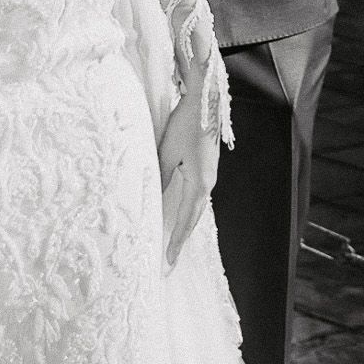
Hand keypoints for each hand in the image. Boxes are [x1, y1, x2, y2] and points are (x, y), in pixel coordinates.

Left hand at [157, 93, 219, 267]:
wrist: (205, 102)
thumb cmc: (185, 125)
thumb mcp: (168, 153)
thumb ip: (161, 178)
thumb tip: (154, 201)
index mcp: (200, 184)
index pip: (186, 221)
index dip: (176, 242)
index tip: (168, 261)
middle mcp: (208, 184)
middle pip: (194, 218)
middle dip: (181, 239)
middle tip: (170, 259)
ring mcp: (209, 176)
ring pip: (196, 208)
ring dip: (186, 225)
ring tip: (175, 242)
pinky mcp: (207, 167)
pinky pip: (197, 196)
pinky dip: (189, 210)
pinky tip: (182, 211)